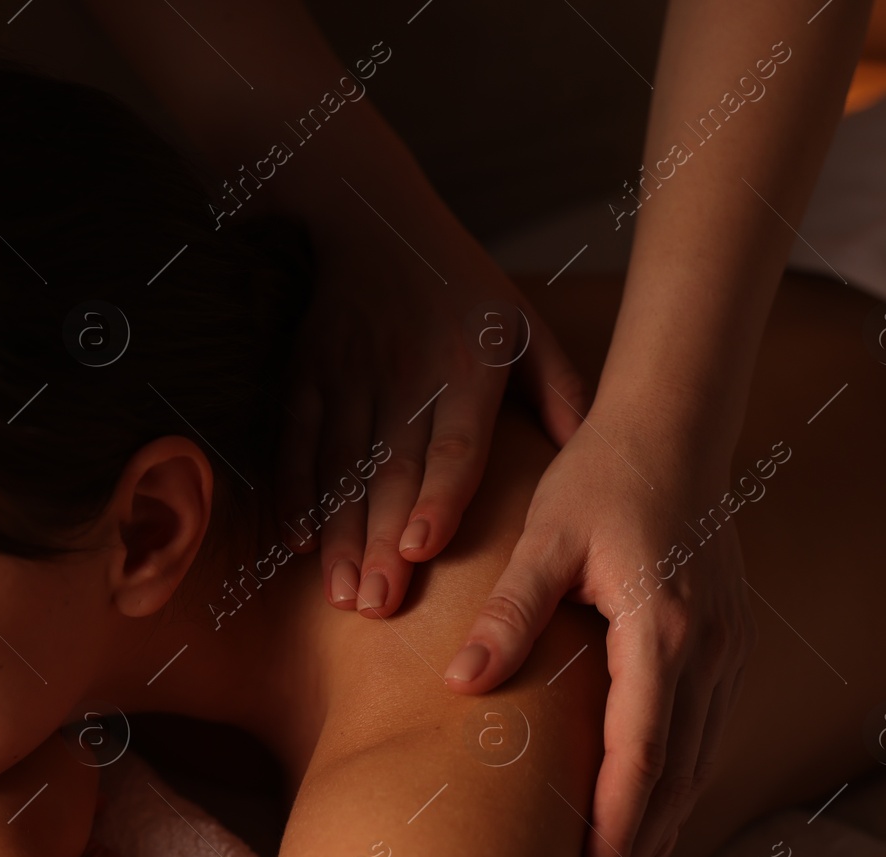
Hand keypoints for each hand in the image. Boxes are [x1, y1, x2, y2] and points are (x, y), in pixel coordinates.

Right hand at [276, 185, 588, 618]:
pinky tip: (297, 541)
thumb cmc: (465, 287)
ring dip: (340, 534)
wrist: (375, 221)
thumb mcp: (526, 325)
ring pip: (341, 468)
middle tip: (377, 605)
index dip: (435, 495)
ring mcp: (349, 378)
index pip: (451, 443)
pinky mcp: (306, 376)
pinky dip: (293, 492)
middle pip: (391, 471)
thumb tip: (592, 457)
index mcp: (466, 369)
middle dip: (381, 542)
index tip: (422, 548)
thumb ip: (561, 391)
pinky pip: (295, 442)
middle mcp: (404, 377)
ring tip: (342, 593)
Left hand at [440, 410, 756, 856]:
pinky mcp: (726, 641)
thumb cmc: (603, 474)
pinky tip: (644, 810)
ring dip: (658, 827)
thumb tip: (461, 684)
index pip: (640, 757)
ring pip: (697, 763)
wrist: (675, 426)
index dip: (614, 832)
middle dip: (634, 854)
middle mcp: (707, 650)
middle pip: (675, 779)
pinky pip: (703, 732)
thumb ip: (509, 613)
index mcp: (663, 630)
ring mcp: (726, 648)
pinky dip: (674, 783)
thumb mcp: (546, 538)